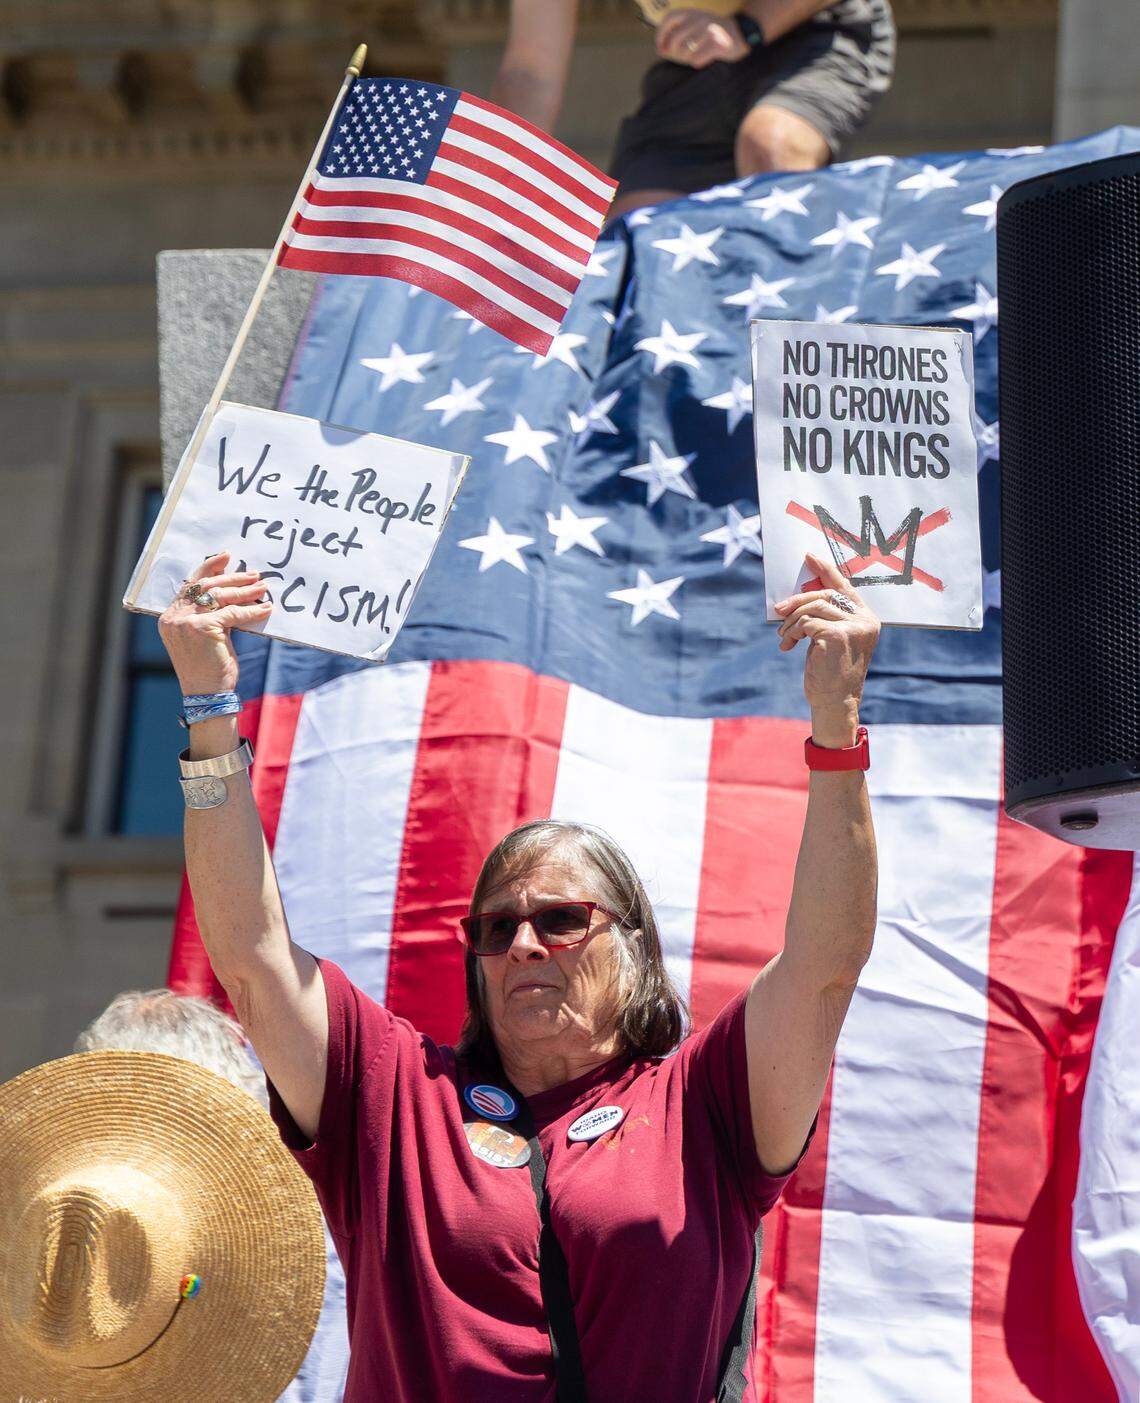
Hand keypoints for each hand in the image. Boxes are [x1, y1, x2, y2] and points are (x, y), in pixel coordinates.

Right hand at [157, 551, 272, 694]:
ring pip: (219, 596)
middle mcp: (174, 617)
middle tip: (253, 574)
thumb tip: (231, 592)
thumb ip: (208, 615)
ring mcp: (186, 622)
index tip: (226, 557)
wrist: (206, 694)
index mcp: (170, 617)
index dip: (208, 568)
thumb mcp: (203, 636)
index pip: (189, 585)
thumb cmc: (208, 668)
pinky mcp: (203, 628)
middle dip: (231, 578)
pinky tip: (265, 608)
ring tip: (262, 587)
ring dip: (244, 590)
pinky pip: (233, 613)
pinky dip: (251, 610)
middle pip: (205, 586)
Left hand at [656, 9, 749, 66]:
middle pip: (674, 40)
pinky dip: (697, 63)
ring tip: (695, 56)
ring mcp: (709, 30)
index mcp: (692, 13)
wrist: (741, 33)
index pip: (668, 19)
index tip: (661, 48)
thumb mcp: (696, 24)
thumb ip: (679, 33)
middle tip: (681, 57)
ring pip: (685, 51)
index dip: (661, 35)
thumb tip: (661, 50)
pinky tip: (703, 60)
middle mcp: (699, 19)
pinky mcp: (717, 44)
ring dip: (686, 59)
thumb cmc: (713, 33)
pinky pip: (697, 59)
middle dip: (674, 53)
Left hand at [773, 552, 879, 746]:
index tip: (809, 557)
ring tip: (784, 636)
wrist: (834, 702)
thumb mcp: (830, 639)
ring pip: (812, 608)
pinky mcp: (837, 635)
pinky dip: (791, 632)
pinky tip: (787, 646)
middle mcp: (865, 620)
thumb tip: (801, 595)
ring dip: (791, 621)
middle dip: (797, 600)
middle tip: (778, 610)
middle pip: (824, 595)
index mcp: (867, 618)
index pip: (845, 587)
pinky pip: (805, 622)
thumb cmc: (830, 672)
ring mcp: (853, 627)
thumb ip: (825, 617)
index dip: (826, 570)